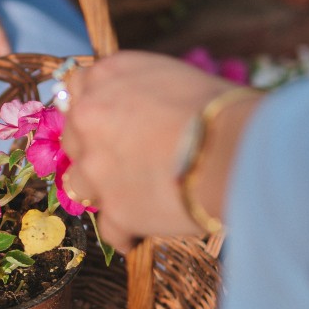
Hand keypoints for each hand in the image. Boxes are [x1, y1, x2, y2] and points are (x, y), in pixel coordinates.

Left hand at [60, 52, 261, 251]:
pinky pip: (110, 228)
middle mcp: (90, 117)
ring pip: (79, 184)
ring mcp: (96, 166)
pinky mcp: (114, 209)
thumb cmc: (221, 106)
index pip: (77, 87)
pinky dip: (127, 231)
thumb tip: (143, 108)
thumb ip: (141, 91)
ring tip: (134, 194)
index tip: (109, 121)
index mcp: (107, 76)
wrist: (235, 148)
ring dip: (102, 190)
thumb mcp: (173, 77)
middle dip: (94, 149)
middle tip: (127, 158)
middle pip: (73, 137)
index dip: (95, 108)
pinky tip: (145, 230)